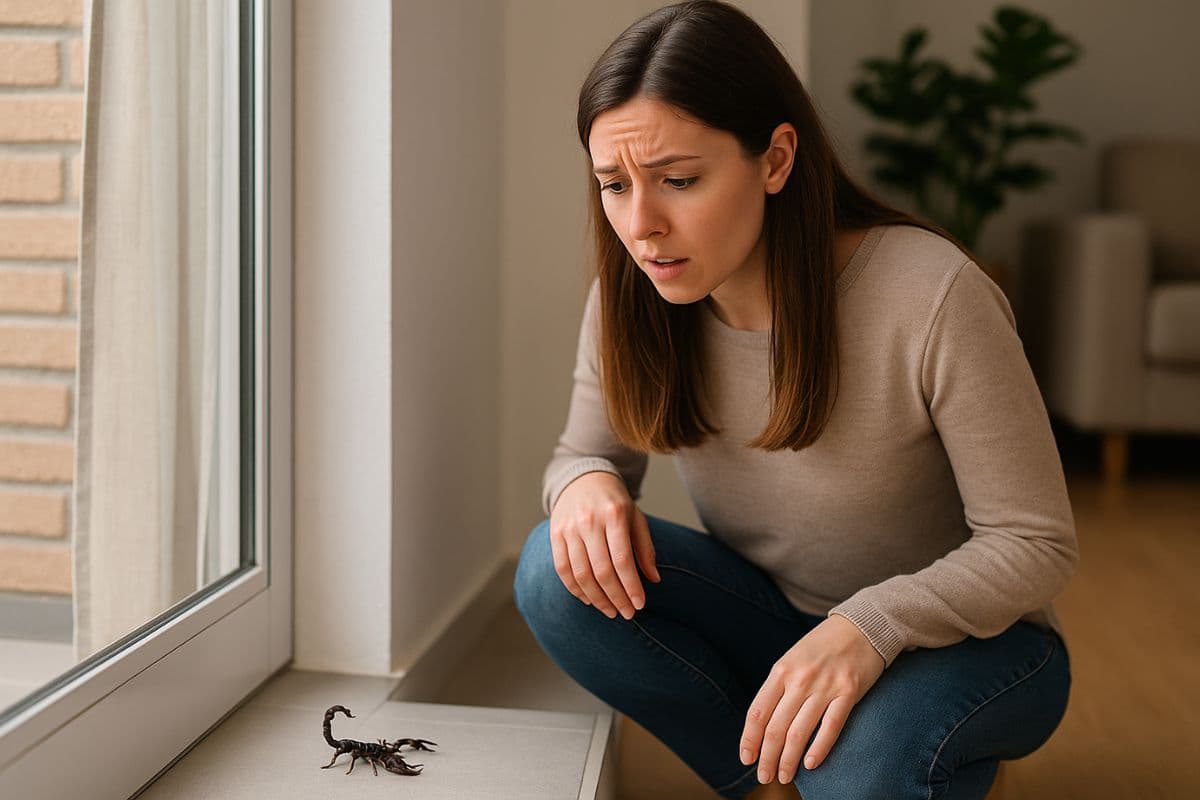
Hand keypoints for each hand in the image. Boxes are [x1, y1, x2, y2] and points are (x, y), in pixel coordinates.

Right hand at [549, 471, 660, 619]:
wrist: (583, 478)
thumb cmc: (615, 502)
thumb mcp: (636, 517)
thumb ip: (645, 547)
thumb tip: (654, 579)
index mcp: (613, 515)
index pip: (622, 559)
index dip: (631, 586)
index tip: (640, 605)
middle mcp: (589, 521)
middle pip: (601, 571)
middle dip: (616, 597)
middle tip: (627, 614)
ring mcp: (569, 528)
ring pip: (581, 574)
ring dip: (596, 599)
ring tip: (610, 611)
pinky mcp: (555, 534)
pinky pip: (562, 569)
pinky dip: (575, 589)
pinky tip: (589, 600)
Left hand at [740, 614, 885, 783]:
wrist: (861, 626)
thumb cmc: (823, 646)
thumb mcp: (793, 659)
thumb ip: (779, 686)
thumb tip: (763, 722)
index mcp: (781, 670)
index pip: (757, 712)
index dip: (749, 739)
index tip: (746, 758)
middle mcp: (800, 679)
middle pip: (776, 727)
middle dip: (767, 757)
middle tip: (764, 776)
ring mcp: (825, 686)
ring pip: (799, 732)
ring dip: (789, 759)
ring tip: (784, 776)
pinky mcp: (849, 692)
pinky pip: (830, 727)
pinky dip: (818, 748)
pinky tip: (810, 764)